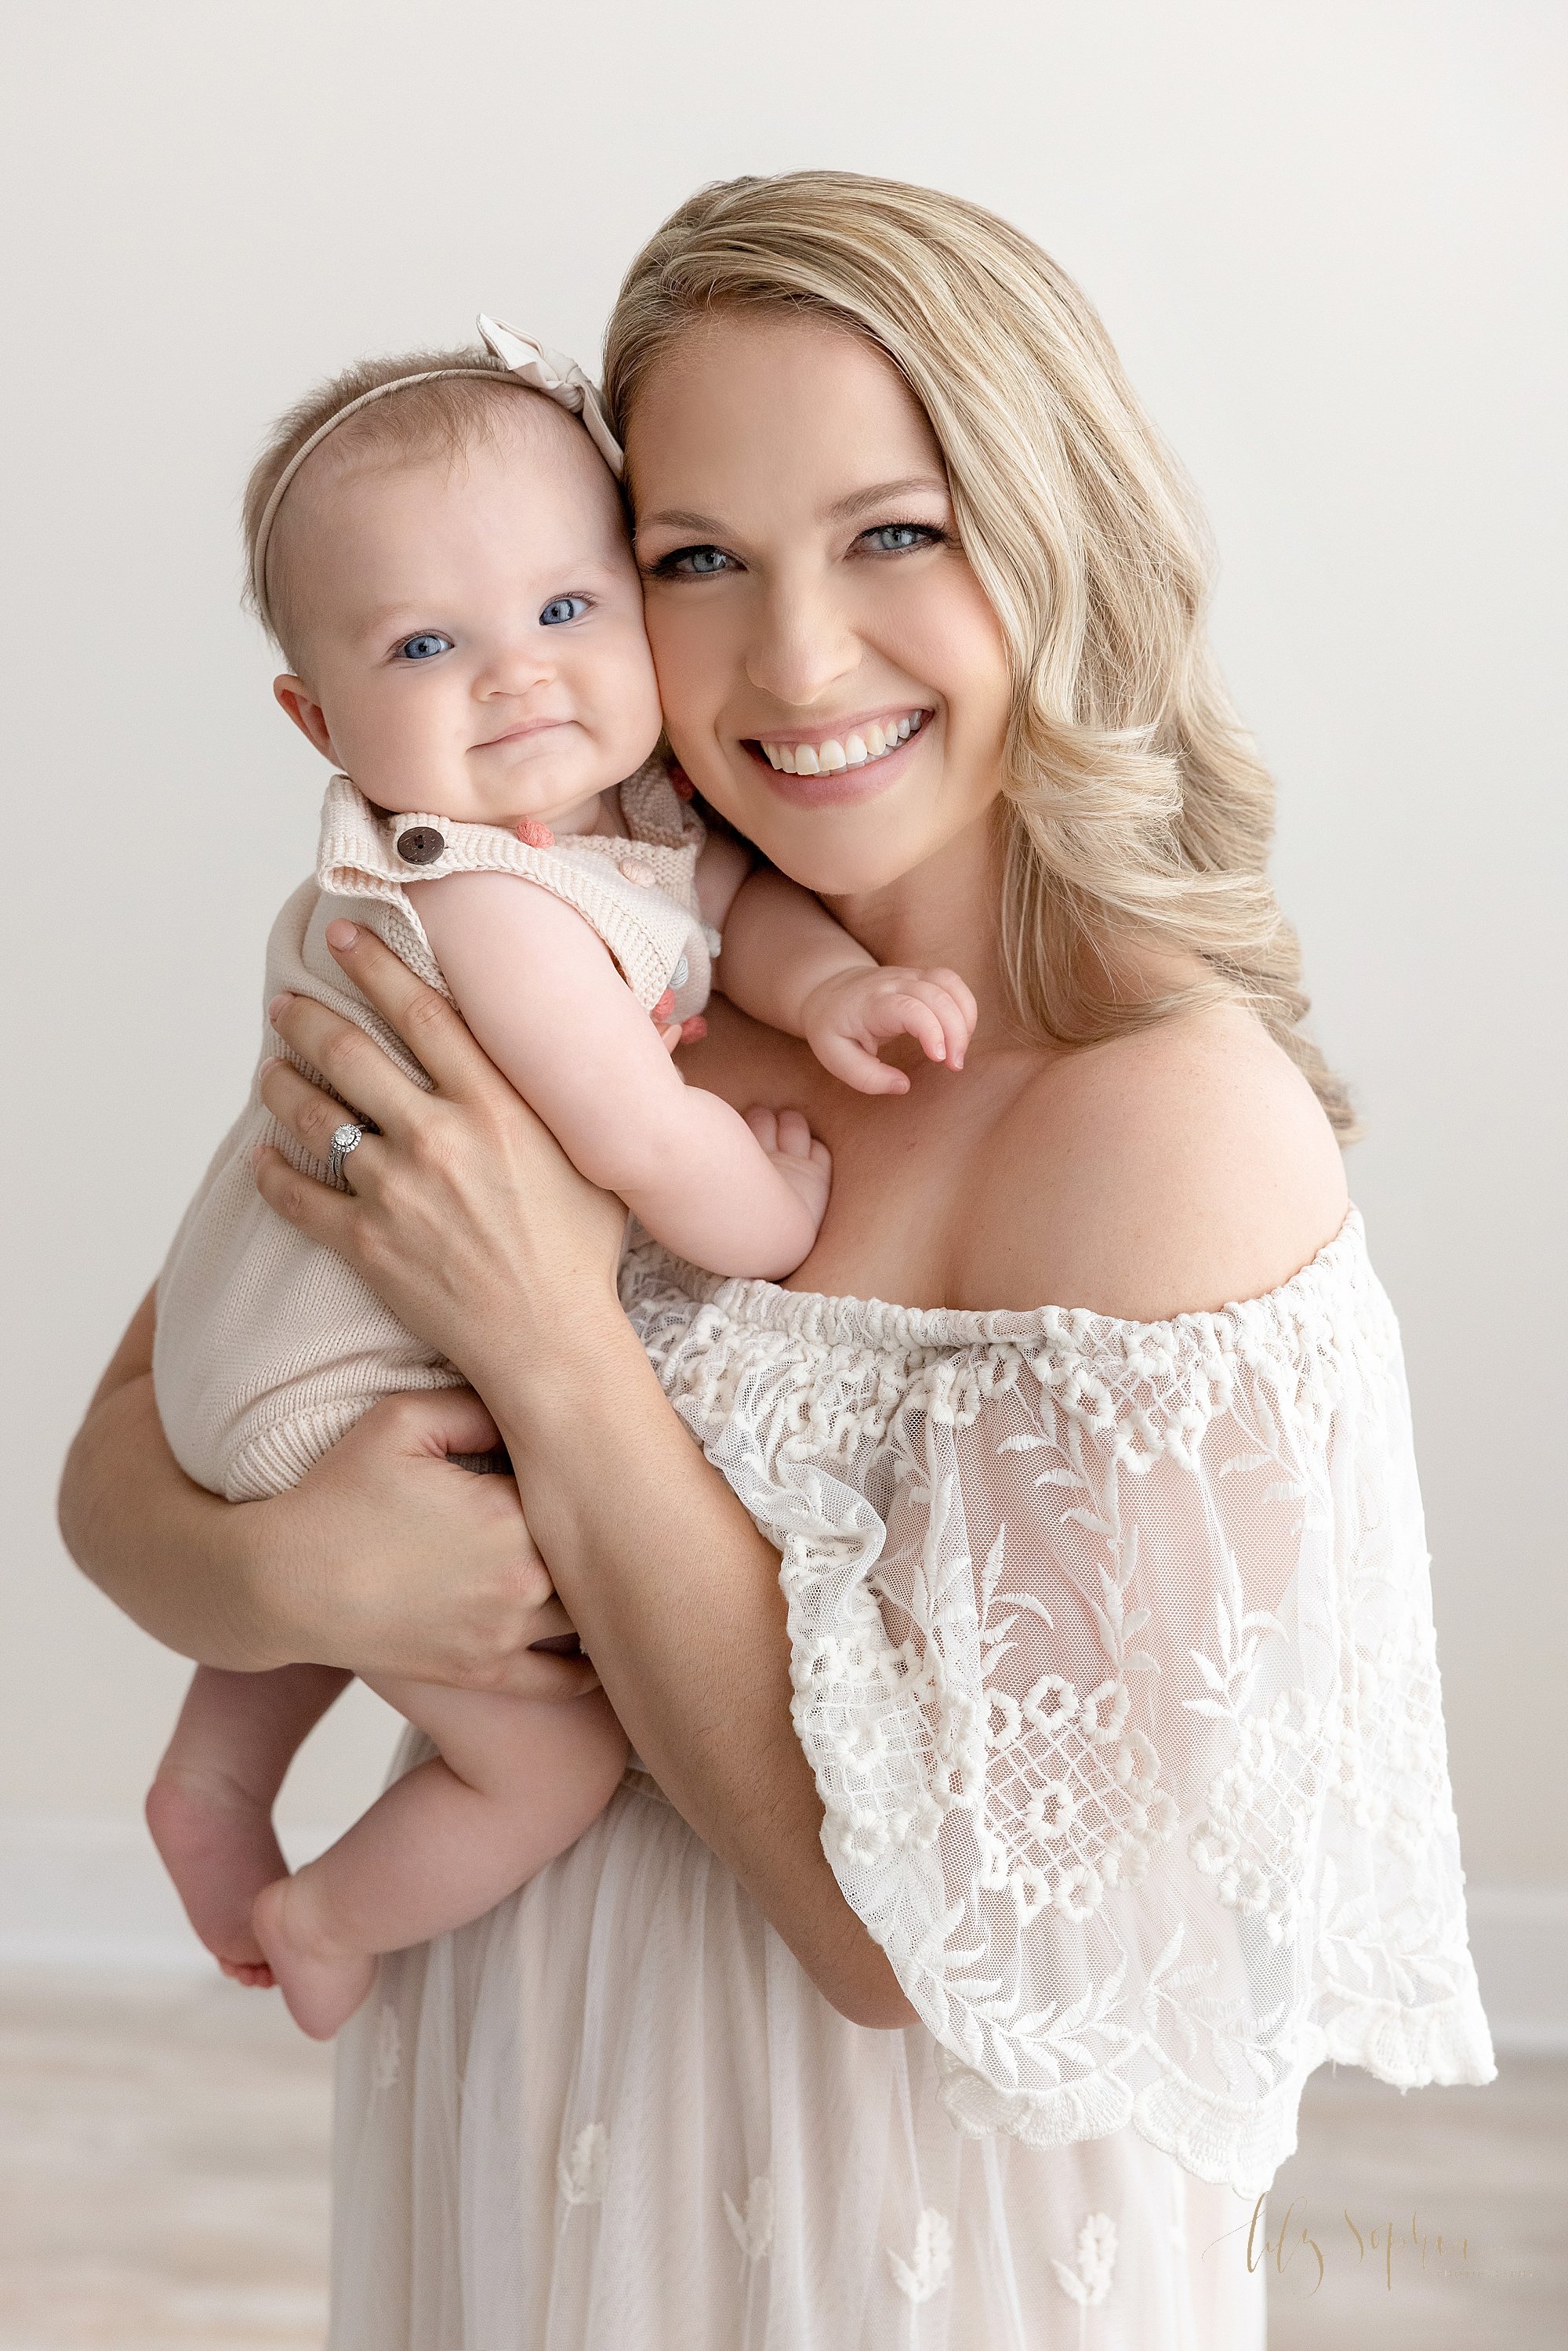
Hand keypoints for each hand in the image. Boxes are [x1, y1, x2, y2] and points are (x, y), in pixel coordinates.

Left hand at [252, 920, 628, 1388]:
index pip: (419, 1009)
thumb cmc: (582, 1254)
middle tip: (286, 1003)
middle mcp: (438, 1135)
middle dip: (308, 1017)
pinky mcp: (364, 1242)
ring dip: (280, 1085)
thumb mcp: (598, 1159)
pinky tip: (262, 1157)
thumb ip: (595, 1091)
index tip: (342, 936)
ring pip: (312, 1116)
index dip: (373, 963)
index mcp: (495, 1104)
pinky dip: (272, 1173)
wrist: (551, 1343)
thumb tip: (667, 1022)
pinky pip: (297, 1195)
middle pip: (349, 1051)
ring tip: (269, 1070)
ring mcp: (394, 1188)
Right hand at [266, 1385, 597, 1699]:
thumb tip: (533, 1405)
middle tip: (614, 1512)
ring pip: (590, 1616)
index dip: (572, 1473)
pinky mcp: (485, 1671)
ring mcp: (505, 1633)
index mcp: (511, 1514)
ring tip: (612, 1571)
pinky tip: (603, 1646)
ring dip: (600, 1594)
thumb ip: (476, 1403)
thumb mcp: (400, 1420)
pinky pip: (563, 1680)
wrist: (284, 1584)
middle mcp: (522, 1580)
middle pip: (596, 1553)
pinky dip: (590, 1665)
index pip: (576, 1487)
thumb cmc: (336, 1497)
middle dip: (602, 1532)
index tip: (569, 1462)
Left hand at [800, 964, 977, 1094]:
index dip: (932, 1030)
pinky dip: (964, 1006)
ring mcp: (909, 975)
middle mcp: (893, 983)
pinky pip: (952, 982)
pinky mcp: (921, 975)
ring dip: (965, 1017)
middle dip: (956, 1032)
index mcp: (871, 1004)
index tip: (939, 1058)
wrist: (828, 990)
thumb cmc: (833, 1027)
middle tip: (955, 1066)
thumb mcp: (835, 1058)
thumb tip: (902, 1085)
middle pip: (937, 995)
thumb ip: (866, 1077)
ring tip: (959, 1050)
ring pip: (950, 983)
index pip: (910, 1008)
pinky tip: (960, 1032)